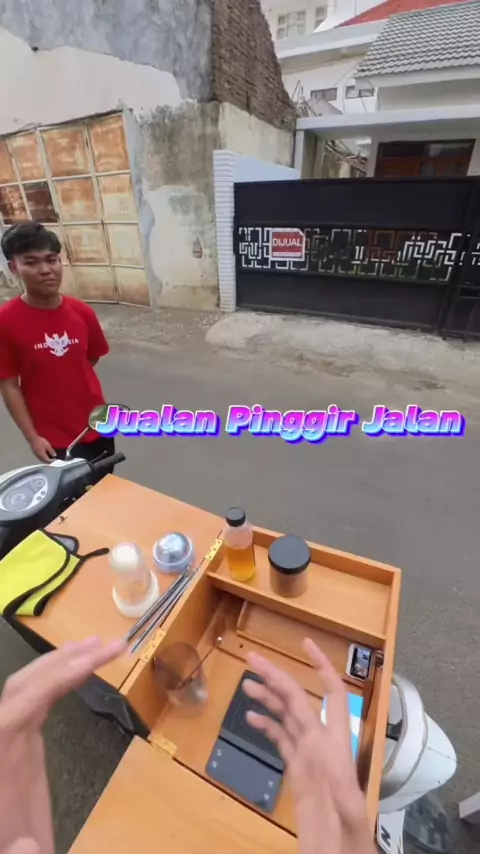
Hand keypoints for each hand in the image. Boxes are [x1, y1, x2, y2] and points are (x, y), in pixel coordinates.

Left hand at [0, 637, 126, 853]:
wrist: (5, 853)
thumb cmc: (10, 849)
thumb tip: (31, 846)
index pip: (18, 707)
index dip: (51, 680)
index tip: (89, 662)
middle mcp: (0, 741)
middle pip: (23, 685)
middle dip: (63, 659)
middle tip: (108, 645)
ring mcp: (9, 741)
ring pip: (28, 686)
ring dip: (61, 661)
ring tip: (99, 646)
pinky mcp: (20, 746)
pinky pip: (37, 701)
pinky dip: (59, 681)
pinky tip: (81, 673)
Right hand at [29, 436, 55, 462]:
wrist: (32, 439)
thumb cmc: (40, 442)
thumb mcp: (48, 446)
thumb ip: (51, 451)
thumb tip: (54, 455)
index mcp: (42, 455)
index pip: (48, 461)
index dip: (52, 461)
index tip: (55, 459)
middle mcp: (38, 456)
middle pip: (44, 461)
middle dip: (48, 461)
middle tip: (52, 460)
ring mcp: (36, 455)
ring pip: (41, 460)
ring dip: (45, 460)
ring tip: (49, 458)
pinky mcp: (34, 452)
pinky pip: (39, 457)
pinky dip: (43, 458)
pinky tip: (44, 455)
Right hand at [244, 640, 374, 853]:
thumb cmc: (347, 842)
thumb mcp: (351, 821)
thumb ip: (348, 802)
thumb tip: (337, 777)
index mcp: (334, 748)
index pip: (332, 695)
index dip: (322, 667)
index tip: (306, 644)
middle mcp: (322, 746)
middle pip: (298, 701)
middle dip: (277, 676)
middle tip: (251, 657)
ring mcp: (310, 758)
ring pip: (288, 717)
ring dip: (268, 697)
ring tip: (246, 683)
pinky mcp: (299, 773)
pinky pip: (282, 741)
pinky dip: (267, 726)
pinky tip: (252, 717)